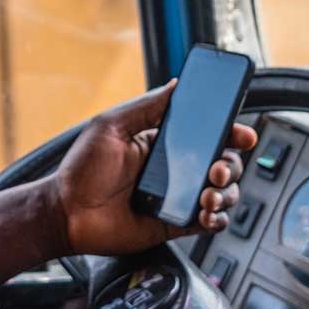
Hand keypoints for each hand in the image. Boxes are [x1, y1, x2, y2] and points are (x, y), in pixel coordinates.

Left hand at [45, 80, 257, 255]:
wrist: (66, 214)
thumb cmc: (80, 170)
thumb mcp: (111, 126)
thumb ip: (146, 106)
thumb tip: (176, 84)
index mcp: (162, 143)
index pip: (207, 134)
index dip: (230, 132)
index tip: (242, 133)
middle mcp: (175, 169)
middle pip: (222, 163)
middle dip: (231, 165)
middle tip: (217, 170)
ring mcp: (177, 197)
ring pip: (222, 193)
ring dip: (226, 193)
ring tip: (209, 196)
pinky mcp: (175, 224)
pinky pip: (210, 222)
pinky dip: (218, 218)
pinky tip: (208, 214)